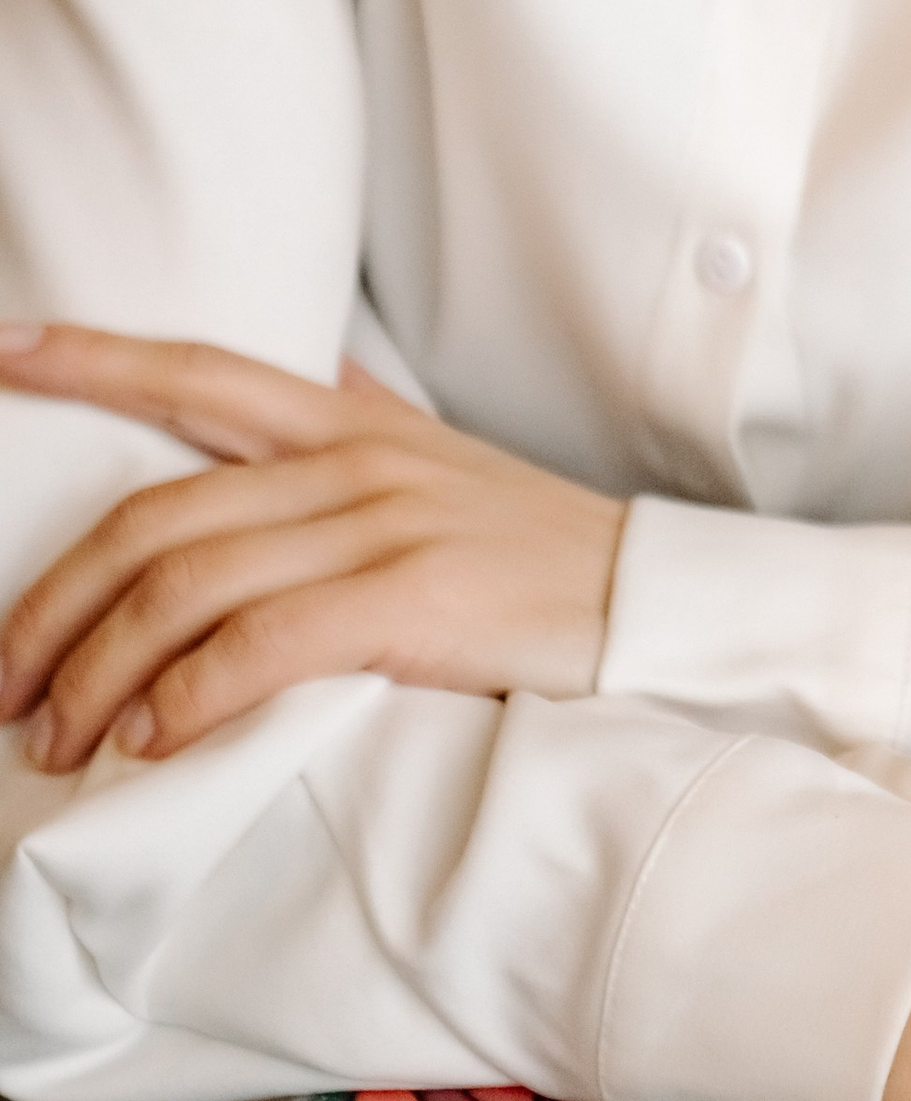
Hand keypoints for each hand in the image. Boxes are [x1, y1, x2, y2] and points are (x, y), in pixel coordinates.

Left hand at [0, 326, 624, 769]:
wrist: (655, 604)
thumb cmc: (541, 554)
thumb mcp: (447, 465)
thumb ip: (366, 422)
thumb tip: (307, 378)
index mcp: (352, 425)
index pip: (196, 373)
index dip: (89, 360)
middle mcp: (355, 463)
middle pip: (154, 518)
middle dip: (53, 607)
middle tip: (5, 685)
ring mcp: (385, 528)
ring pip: (188, 586)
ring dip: (99, 673)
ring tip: (59, 739)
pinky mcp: (415, 601)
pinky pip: (263, 644)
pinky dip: (189, 697)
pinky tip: (154, 739)